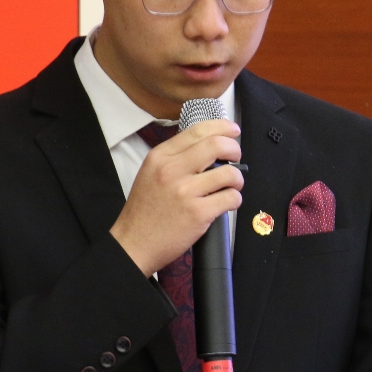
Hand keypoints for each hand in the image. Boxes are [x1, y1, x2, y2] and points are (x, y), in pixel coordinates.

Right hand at [111, 120, 243, 273]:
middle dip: (234, 149)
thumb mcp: (150, 173)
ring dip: (237, 179)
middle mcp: (172, 170)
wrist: (134, 243)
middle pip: (217, 145)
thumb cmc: (145, 210)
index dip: (222, 128)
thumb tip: (209, 146)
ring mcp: (185, 192)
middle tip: (236, 157)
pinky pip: (231, 198)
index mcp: (160, 157)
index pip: (198, 131)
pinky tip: (225, 203)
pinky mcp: (198, 213)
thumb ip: (176, 157)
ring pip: (229, 173)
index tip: (232, 131)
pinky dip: (235, 199)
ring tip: (231, 186)